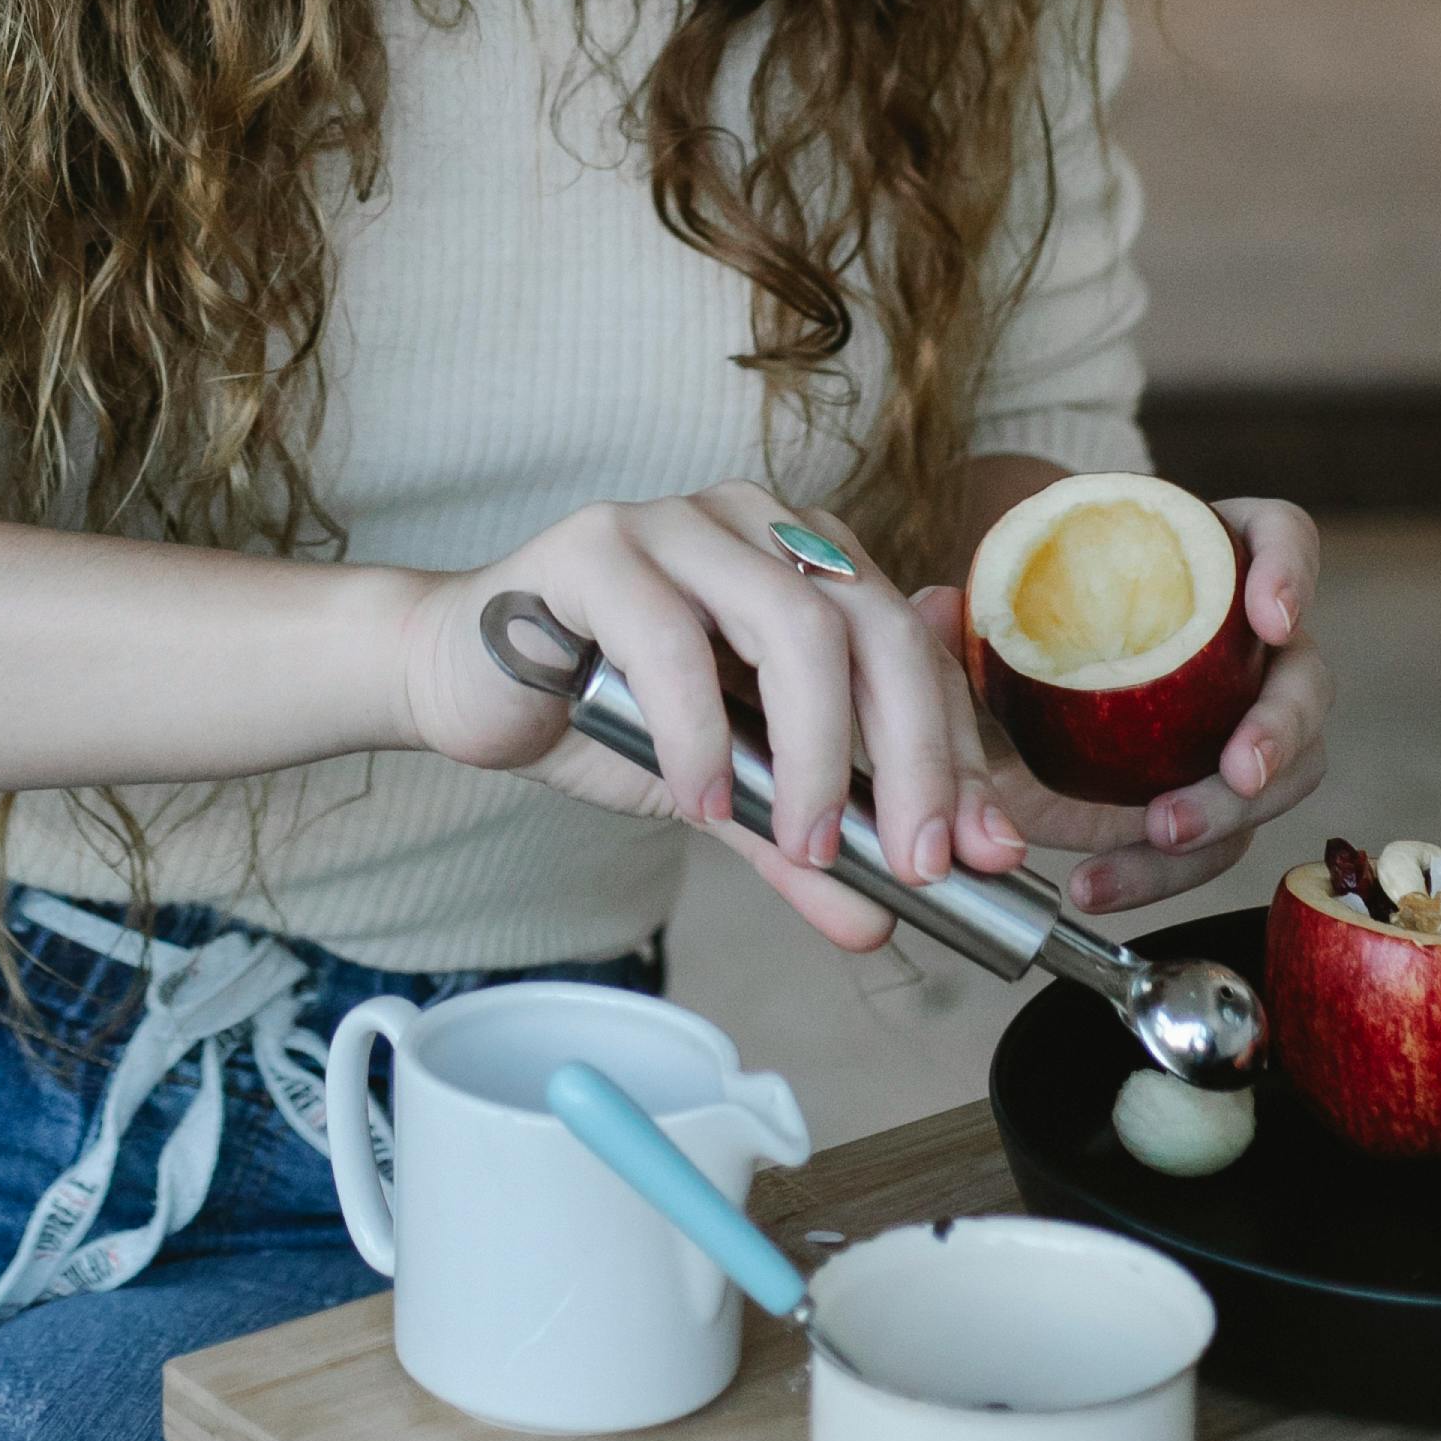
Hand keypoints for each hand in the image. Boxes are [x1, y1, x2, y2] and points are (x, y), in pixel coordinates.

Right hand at [395, 488, 1039, 950]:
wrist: (461, 680)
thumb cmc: (598, 711)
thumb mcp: (724, 790)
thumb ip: (800, 843)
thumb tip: (880, 917)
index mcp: (803, 561)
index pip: (912, 649)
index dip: (956, 750)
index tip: (979, 850)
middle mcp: (754, 524)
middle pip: (872, 626)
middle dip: (913, 754)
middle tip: (915, 861)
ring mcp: (675, 524)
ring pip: (791, 621)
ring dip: (816, 751)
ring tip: (806, 842)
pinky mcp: (595, 547)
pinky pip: (670, 636)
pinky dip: (698, 731)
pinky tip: (697, 799)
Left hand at [922, 496, 1328, 921]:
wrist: (1009, 700)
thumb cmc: (1025, 627)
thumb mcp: (992, 613)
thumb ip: (965, 614)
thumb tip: (937, 606)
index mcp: (1208, 563)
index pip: (1281, 538)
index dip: (1289, 571)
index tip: (1266, 617)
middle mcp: (1245, 643)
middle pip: (1306, 677)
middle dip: (1282, 727)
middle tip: (1239, 768)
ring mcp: (1240, 726)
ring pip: (1287, 773)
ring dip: (1233, 811)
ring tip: (1162, 832)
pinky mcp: (1210, 801)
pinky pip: (1215, 845)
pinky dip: (1158, 871)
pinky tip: (1096, 881)